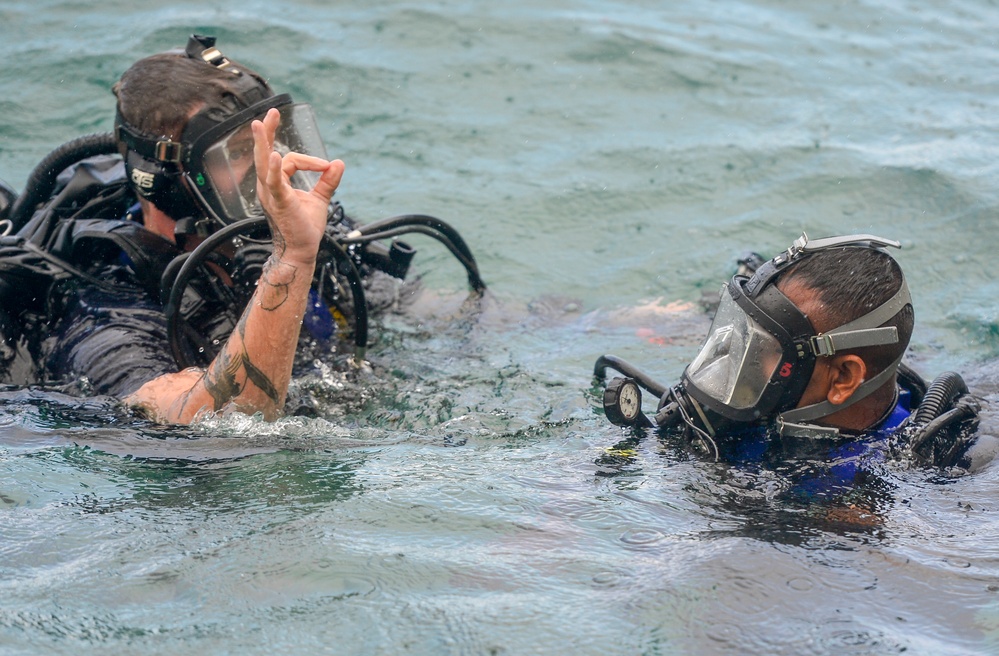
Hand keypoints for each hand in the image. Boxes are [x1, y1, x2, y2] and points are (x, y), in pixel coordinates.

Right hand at [252, 108, 344, 263]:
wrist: (301, 251)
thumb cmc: (305, 228)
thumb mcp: (319, 200)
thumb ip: (328, 181)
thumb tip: (339, 163)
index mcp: (277, 184)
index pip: (290, 160)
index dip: (310, 161)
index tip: (327, 167)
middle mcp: (269, 186)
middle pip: (265, 154)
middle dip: (266, 132)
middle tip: (271, 112)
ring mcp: (271, 194)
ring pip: (265, 163)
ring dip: (263, 142)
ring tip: (260, 123)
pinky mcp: (279, 202)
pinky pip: (274, 182)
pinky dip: (275, 169)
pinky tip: (276, 156)